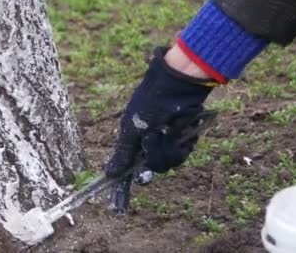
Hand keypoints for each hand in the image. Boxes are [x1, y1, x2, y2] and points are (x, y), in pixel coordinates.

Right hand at [104, 47, 214, 212]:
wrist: (174, 87)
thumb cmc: (148, 103)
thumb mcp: (131, 129)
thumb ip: (123, 154)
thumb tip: (109, 175)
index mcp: (135, 144)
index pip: (127, 171)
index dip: (122, 190)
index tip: (117, 209)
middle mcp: (151, 147)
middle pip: (150, 170)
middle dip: (151, 157)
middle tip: (152, 138)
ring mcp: (168, 145)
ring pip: (167, 164)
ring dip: (164, 148)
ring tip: (164, 129)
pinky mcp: (185, 142)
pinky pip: (182, 155)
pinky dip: (179, 143)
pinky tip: (178, 128)